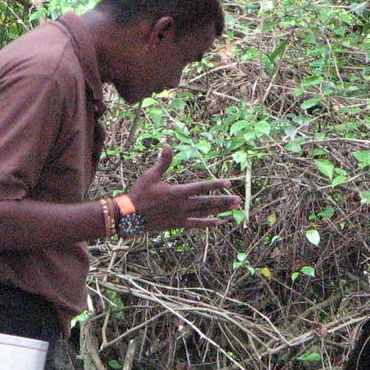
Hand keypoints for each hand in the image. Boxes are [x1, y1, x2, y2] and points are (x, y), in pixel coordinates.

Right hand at [125, 146, 239, 230]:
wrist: (130, 217)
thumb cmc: (139, 194)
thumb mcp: (150, 176)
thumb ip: (163, 162)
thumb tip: (168, 144)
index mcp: (177, 192)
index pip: (201, 187)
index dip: (215, 185)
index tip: (228, 183)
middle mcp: (182, 205)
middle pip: (207, 202)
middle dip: (223, 200)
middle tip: (238, 200)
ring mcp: (181, 216)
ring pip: (204, 213)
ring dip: (220, 210)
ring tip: (233, 208)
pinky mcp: (177, 224)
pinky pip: (196, 224)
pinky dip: (207, 223)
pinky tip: (218, 222)